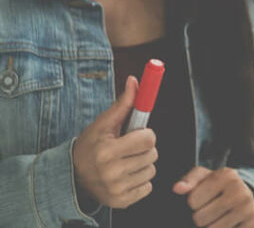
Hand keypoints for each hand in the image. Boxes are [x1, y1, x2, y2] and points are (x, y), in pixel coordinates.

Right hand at [72, 76, 157, 208]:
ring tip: (126, 162)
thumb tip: (135, 81)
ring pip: (152, 170)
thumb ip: (123, 104)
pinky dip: (141, 180)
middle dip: (144, 148)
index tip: (136, 135)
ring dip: (143, 164)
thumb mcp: (103, 124)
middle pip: (153, 154)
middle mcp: (111, 173)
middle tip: (129, 148)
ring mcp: (116, 189)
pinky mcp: (121, 202)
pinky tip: (126, 176)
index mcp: (107, 151)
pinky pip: (148, 187)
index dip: (145, 134)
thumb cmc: (90, 146)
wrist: (71, 176)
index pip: (148, 139)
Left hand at [173, 166, 253, 226]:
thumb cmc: (216, 186)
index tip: (203, 198)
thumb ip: (189, 181)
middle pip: (200, 218)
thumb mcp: (203, 177)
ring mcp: (249, 209)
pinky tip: (227, 224)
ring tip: (216, 218)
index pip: (193, 201)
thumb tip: (177, 188)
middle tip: (209, 210)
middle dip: (200, 217)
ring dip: (209, 227)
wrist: (244, 194)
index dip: (193, 202)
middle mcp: (241, 191)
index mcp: (227, 176)